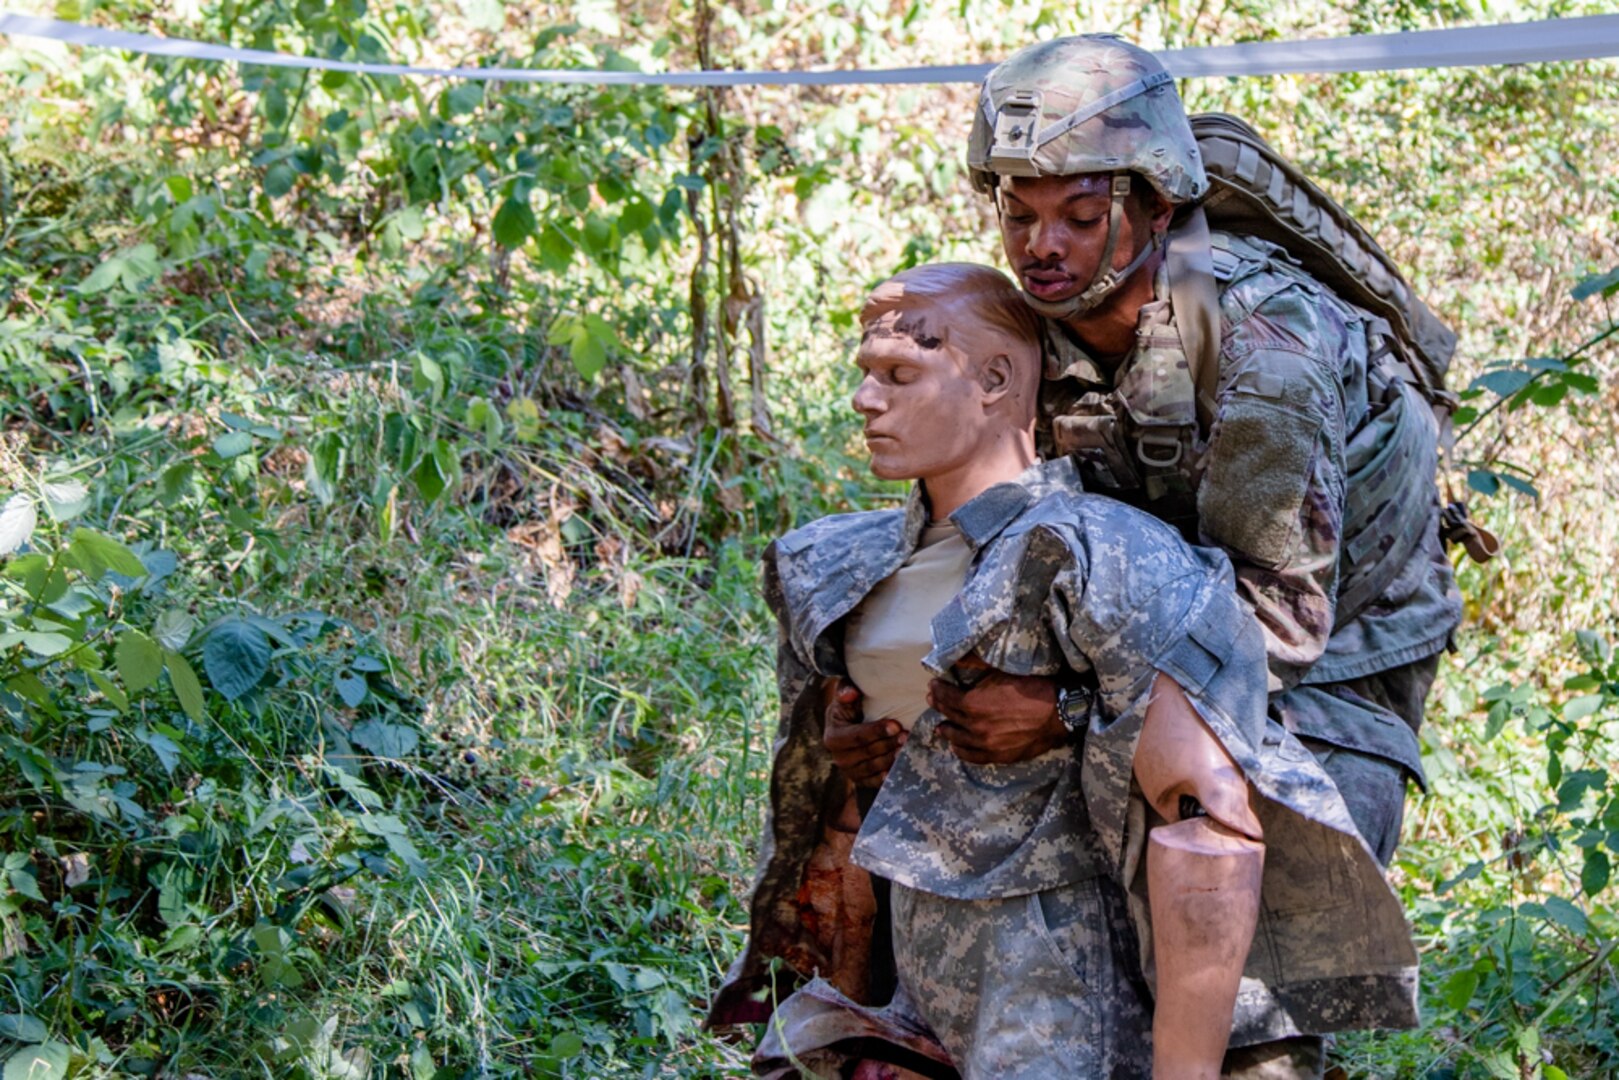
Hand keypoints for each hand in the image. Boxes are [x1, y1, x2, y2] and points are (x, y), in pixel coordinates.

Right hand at [822, 679, 905, 787]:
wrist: (848, 728)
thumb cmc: (849, 709)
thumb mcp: (845, 698)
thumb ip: (845, 690)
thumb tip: (851, 693)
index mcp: (833, 737)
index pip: (857, 736)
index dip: (877, 731)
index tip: (896, 725)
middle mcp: (838, 758)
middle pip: (867, 753)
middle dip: (888, 744)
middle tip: (906, 735)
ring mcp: (848, 771)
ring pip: (872, 767)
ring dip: (890, 758)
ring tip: (905, 747)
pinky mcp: (859, 780)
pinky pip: (873, 781)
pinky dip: (886, 775)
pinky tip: (898, 766)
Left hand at [928, 661, 1065, 764]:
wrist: (1058, 712)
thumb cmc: (1032, 687)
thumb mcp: (1001, 671)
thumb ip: (976, 665)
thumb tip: (958, 659)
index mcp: (973, 704)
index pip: (947, 697)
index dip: (939, 690)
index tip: (934, 685)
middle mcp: (975, 726)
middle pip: (951, 716)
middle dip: (940, 706)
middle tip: (933, 700)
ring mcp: (986, 744)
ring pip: (958, 739)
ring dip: (947, 730)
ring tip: (940, 727)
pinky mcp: (998, 756)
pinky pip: (973, 756)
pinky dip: (962, 751)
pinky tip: (956, 747)